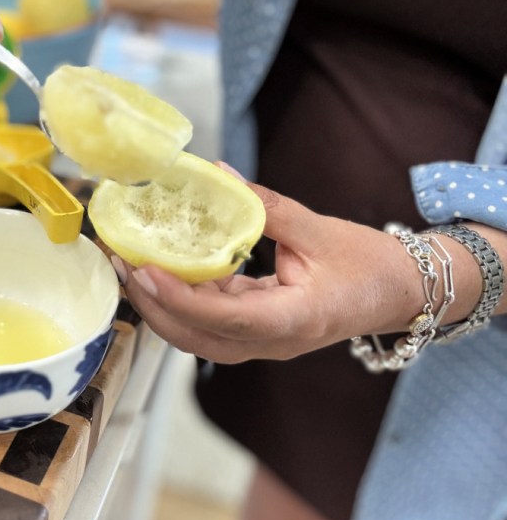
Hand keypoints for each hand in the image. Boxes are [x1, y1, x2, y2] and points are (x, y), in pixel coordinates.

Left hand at [115, 176, 424, 362]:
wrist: (398, 293)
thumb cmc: (369, 265)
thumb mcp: (319, 230)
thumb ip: (266, 206)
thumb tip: (218, 176)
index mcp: (292, 320)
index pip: (225, 319)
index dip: (181, 299)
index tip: (146, 271)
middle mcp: (270, 342)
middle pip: (196, 337)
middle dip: (152, 303)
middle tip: (121, 261)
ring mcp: (260, 343)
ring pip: (195, 335)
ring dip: (158, 304)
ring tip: (128, 264)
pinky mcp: (254, 333)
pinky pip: (207, 323)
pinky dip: (179, 299)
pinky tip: (159, 269)